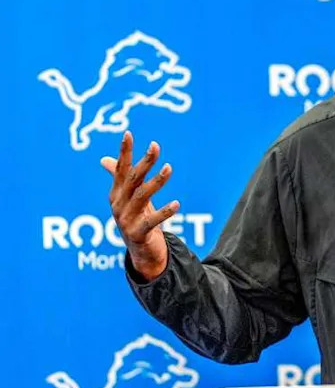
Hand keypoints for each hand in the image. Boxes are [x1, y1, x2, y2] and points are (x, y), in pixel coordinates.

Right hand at [100, 131, 177, 280]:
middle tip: (155, 146)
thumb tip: (104, 159)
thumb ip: (120, 179)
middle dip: (144, 162)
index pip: (120, 169)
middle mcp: (118, 205)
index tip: (128, 134)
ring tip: (169, 168)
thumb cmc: (137, 220)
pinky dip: (165, 212)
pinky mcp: (138, 234)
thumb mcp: (129, 199)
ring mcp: (126, 220)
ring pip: (142, 197)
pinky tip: (177, 203)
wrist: (141, 254)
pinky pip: (152, 221)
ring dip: (156, 181)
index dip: (124, 152)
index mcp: (116, 194)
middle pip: (132, 180)